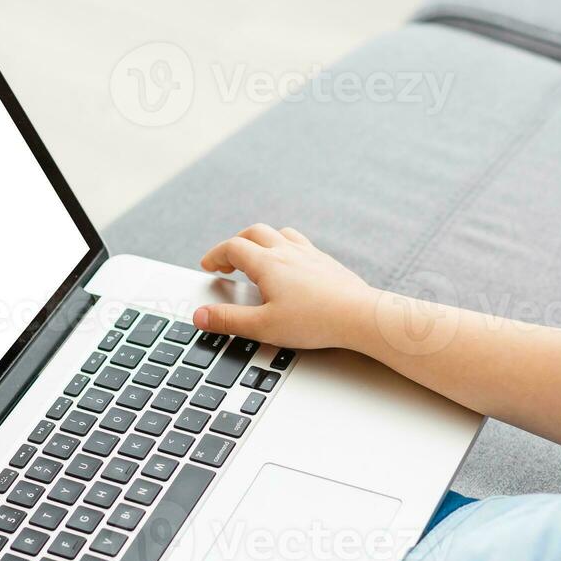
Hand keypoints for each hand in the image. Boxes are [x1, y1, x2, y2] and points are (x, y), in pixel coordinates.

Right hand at [196, 224, 376, 349]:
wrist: (360, 316)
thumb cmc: (315, 321)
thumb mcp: (263, 327)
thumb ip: (229, 320)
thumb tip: (200, 316)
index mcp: (268, 263)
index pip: (232, 248)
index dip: (215, 255)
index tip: (208, 266)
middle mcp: (288, 251)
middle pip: (254, 233)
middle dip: (235, 244)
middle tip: (227, 262)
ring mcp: (309, 254)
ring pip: (279, 234)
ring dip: (262, 241)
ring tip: (257, 258)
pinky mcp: (326, 262)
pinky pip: (300, 244)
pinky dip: (285, 248)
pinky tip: (290, 267)